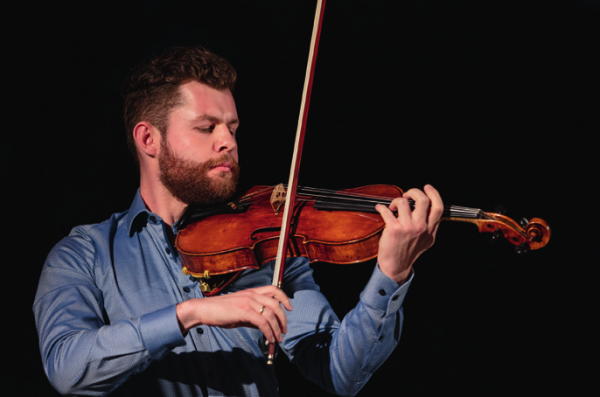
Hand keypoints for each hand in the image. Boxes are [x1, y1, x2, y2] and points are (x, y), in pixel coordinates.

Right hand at [176, 285, 291, 342]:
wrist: (204, 309)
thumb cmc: (220, 311)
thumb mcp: (240, 312)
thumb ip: (253, 316)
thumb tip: (266, 326)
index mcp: (252, 292)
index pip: (274, 289)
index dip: (284, 297)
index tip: (289, 308)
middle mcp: (252, 294)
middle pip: (276, 303)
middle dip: (283, 318)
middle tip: (284, 330)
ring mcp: (248, 302)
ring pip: (270, 314)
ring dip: (277, 328)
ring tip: (278, 339)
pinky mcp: (243, 311)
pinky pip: (262, 322)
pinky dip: (268, 332)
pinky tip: (269, 339)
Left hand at [375, 184, 442, 283]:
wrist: (396, 266)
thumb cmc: (409, 252)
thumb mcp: (427, 240)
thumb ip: (431, 225)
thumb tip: (432, 209)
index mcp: (430, 229)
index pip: (438, 207)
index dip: (434, 193)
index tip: (427, 187)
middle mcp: (421, 227)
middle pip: (422, 200)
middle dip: (413, 191)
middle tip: (407, 194)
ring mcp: (407, 228)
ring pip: (404, 202)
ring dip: (396, 201)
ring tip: (393, 207)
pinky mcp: (394, 229)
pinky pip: (387, 210)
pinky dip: (381, 207)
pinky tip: (380, 209)